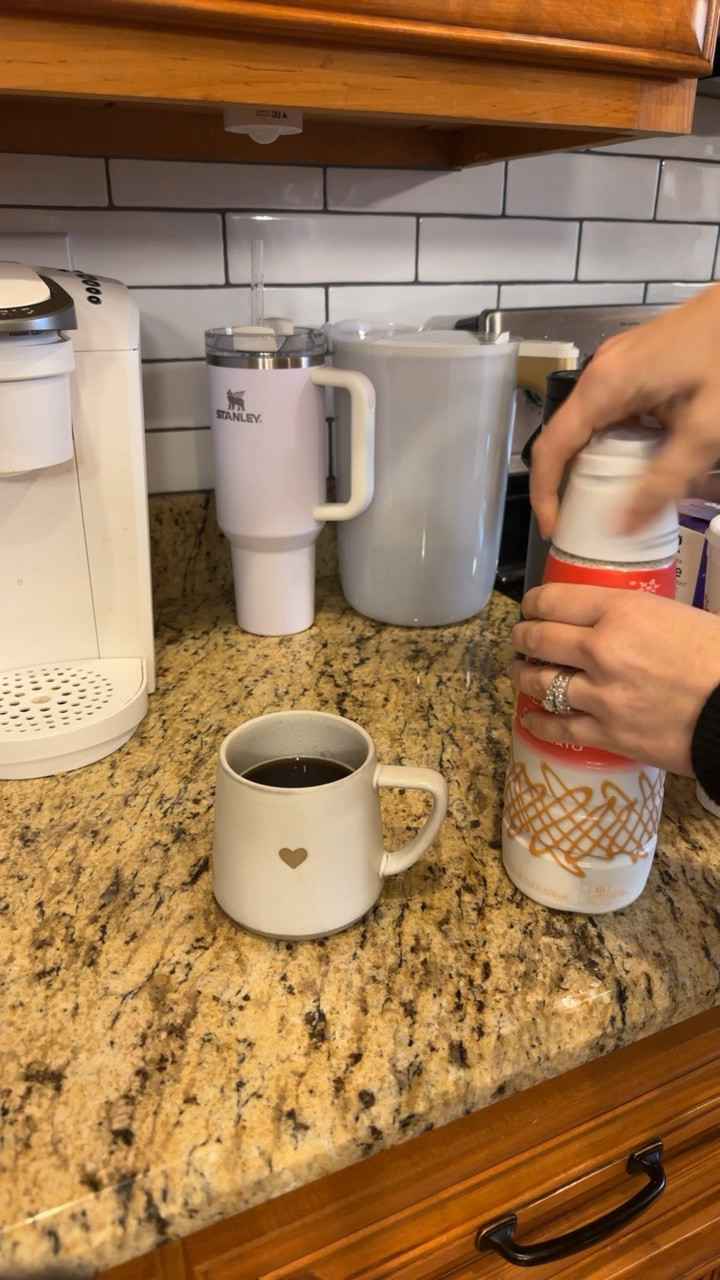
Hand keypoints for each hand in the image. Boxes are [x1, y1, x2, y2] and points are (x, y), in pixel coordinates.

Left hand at [507, 583, 719, 774]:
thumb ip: (643, 615)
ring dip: (523, 675)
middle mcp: (601, 650)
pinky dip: (538, 721)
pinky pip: (559, 726)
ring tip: (518, 673)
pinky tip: (529, 718)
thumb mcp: (683, 616)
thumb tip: (626, 617)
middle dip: (523, 636)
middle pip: (540, 639)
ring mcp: (600, 695)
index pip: (556, 600)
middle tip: (520, 637)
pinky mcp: (607, 734)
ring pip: (541, 682)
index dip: (535, 602)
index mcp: (621, 612)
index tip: (531, 606)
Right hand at [530, 283, 719, 538]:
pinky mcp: (634, 364)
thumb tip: (624, 526)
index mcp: (605, 385)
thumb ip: (666, 480)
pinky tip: (650, 456)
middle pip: (569, 439)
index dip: (545, 492)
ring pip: (594, 427)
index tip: (555, 525)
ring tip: (626, 493)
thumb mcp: (704, 429)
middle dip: (577, 482)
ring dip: (605, 462)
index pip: (551, 447)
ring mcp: (616, 364)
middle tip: (594, 516)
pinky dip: (623, 441)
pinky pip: (614, 411)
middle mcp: (600, 371)